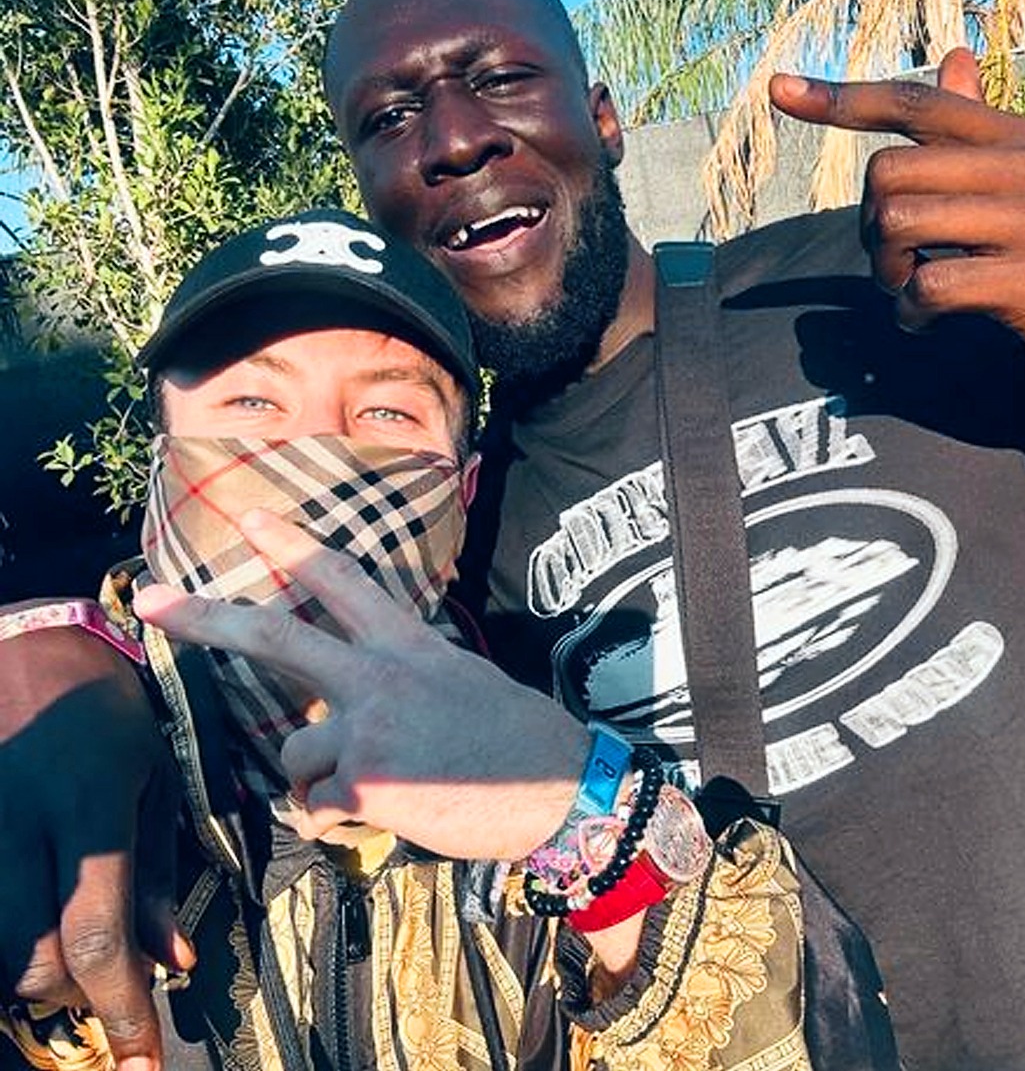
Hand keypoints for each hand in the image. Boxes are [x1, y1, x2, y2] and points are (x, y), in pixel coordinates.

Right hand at [0, 617, 193, 1070]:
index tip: (141, 1061)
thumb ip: (160, 872)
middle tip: (107, 981)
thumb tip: (171, 964)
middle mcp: (20, 822)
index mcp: (88, 805)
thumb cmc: (107, 708)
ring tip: (67, 952)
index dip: (120, 1011)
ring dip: (32, 972)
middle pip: (34, 960)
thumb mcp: (155, 775)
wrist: (29, 646)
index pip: (98, 937)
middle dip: (76, 992)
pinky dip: (8, 938)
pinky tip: (33, 919)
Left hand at [134, 511, 589, 860]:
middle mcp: (378, 675)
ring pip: (292, 756)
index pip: (341, 578)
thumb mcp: (461, 677)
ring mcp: (368, 727)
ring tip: (378, 789)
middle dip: (205, 617)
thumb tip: (360, 691)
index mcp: (406, 644)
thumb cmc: (514, 738)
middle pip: (276, 639)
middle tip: (150, 599)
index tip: (250, 517)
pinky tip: (385, 819)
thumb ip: (403, 671)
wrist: (557, 789)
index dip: (293, 544)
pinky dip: (339, 824)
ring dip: (318, 782)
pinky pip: (317, 811)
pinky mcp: (366, 784)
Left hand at [770, 48, 1024, 376]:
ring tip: (910, 291)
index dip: (840, 98)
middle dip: (871, 227)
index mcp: (1013, 136)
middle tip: (895, 262)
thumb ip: (978, 123)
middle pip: (887, 174)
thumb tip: (953, 56)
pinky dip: (910, 313)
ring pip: (900, 226)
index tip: (778, 89)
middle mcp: (1023, 166)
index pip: (911, 103)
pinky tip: (923, 322)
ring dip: (886, 273)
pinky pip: (931, 287)